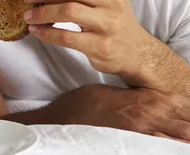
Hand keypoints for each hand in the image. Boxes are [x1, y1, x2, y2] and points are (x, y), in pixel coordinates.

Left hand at [22, 0, 156, 77]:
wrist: (137, 51)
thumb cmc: (111, 19)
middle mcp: (111, 0)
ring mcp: (108, 24)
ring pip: (67, 11)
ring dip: (41, 12)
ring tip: (28, 15)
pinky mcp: (101, 46)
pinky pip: (67, 37)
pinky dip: (46, 33)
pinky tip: (35, 31)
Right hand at [47, 85, 189, 142]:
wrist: (65, 118)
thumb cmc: (85, 104)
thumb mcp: (113, 94)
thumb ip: (137, 98)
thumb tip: (154, 103)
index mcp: (146, 98)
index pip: (183, 103)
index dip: (189, 110)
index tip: (189, 114)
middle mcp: (150, 114)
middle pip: (187, 124)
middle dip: (189, 126)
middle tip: (188, 130)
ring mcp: (144, 132)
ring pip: (180, 139)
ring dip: (184, 139)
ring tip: (184, 140)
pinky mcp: (134, 145)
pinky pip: (162, 148)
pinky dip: (170, 148)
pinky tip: (171, 148)